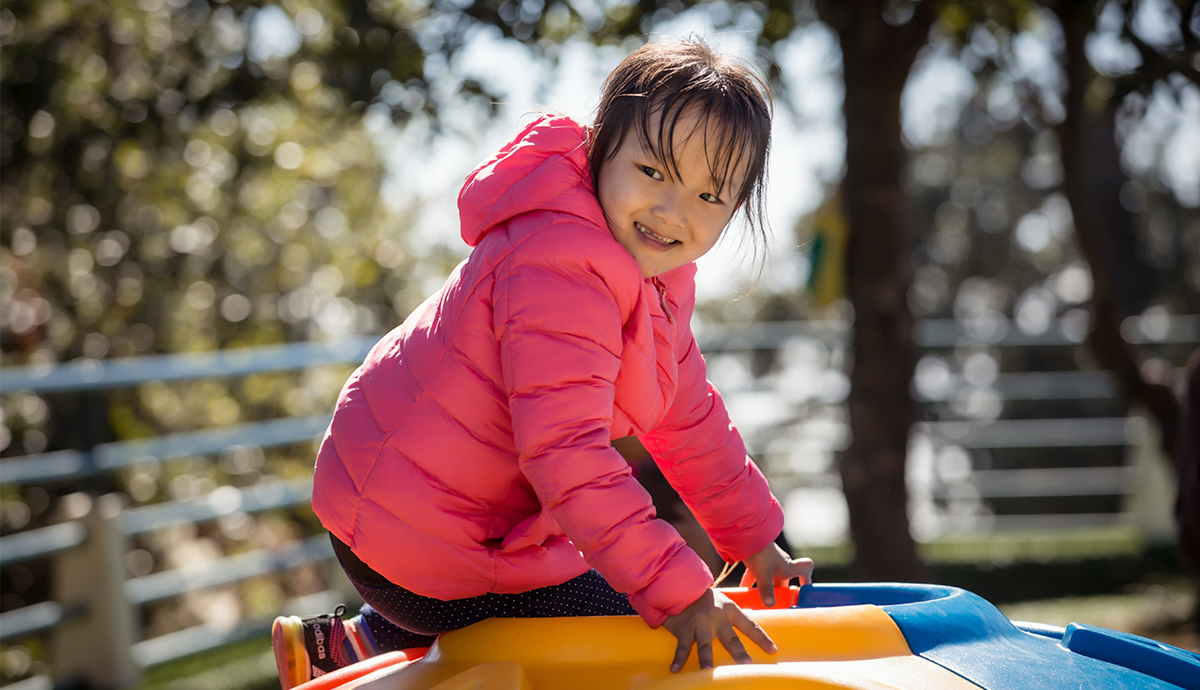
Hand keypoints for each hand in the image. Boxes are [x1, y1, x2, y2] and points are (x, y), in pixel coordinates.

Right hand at [661, 589, 776, 672]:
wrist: (682, 583)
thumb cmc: (706, 598)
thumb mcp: (724, 602)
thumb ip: (735, 618)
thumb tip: (752, 632)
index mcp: (730, 610)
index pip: (750, 625)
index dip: (761, 638)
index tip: (773, 650)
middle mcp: (716, 618)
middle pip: (730, 639)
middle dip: (738, 653)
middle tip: (747, 665)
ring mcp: (699, 624)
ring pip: (704, 644)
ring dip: (706, 658)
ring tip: (708, 671)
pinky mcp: (684, 628)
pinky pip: (681, 646)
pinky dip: (678, 659)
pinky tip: (675, 669)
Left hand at [739, 543, 813, 606]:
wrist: (744, 533)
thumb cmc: (759, 551)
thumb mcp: (763, 573)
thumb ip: (766, 589)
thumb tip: (770, 605)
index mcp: (788, 566)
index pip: (805, 569)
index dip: (807, 579)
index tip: (804, 592)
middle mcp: (780, 564)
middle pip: (784, 582)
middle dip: (781, 594)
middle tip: (777, 606)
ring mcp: (768, 562)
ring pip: (769, 580)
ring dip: (765, 590)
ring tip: (759, 603)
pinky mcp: (756, 561)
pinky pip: (755, 576)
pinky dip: (751, 584)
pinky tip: (743, 592)